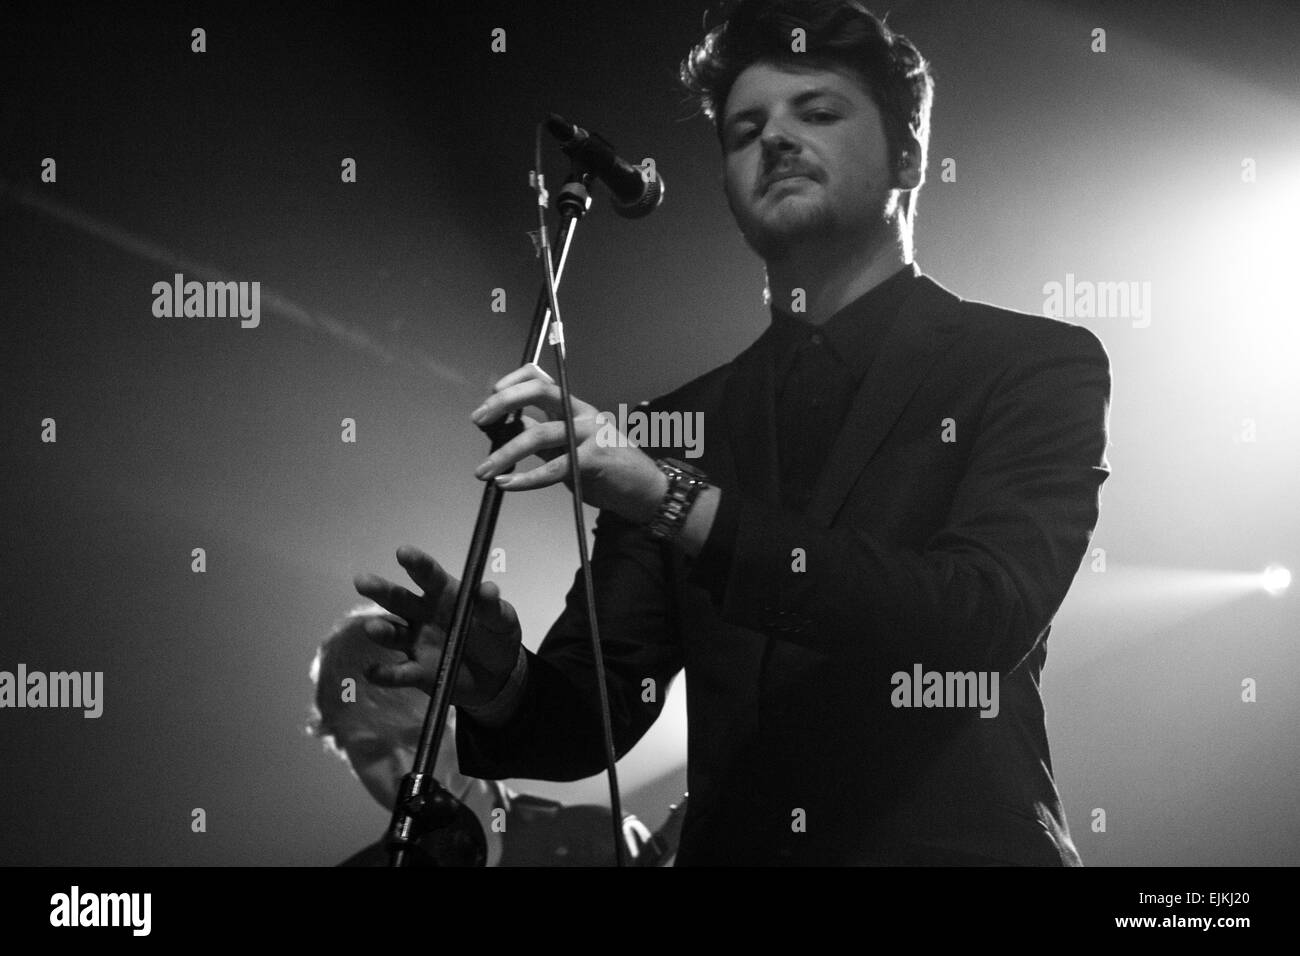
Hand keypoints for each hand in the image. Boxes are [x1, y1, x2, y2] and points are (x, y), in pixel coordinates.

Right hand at [353, 545, 521, 707]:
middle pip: (399, 600)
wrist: (498, 676)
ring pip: (393, 634)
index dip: (416, 563)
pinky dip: (385, 674)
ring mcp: (417, 643)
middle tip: (362, 581)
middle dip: (381, 590)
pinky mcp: (417, 672)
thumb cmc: (496, 636)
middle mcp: (423, 615)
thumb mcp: (502, 620)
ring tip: (372, 629)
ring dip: (381, 631)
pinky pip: (398, 673)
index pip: (428, 576)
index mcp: (444, 595)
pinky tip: (372, 672)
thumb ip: (493, 607)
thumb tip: (487, 589)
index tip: (403, 553)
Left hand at [470, 363, 667, 523]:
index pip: (542, 379)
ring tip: (484, 470)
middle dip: (503, 403)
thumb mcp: (570, 450)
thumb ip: (544, 440)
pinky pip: (553, 468)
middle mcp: (582, 414)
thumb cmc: (607, 472)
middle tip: (478, 419)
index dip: (513, 382)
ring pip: (539, 435)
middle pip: (539, 392)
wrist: (645, 492)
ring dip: (505, 453)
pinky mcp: (594, 460)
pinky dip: (526, 477)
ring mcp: (590, 434)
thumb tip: (511, 430)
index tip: (490, 397)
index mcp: (575, 408)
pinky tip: (507, 484)